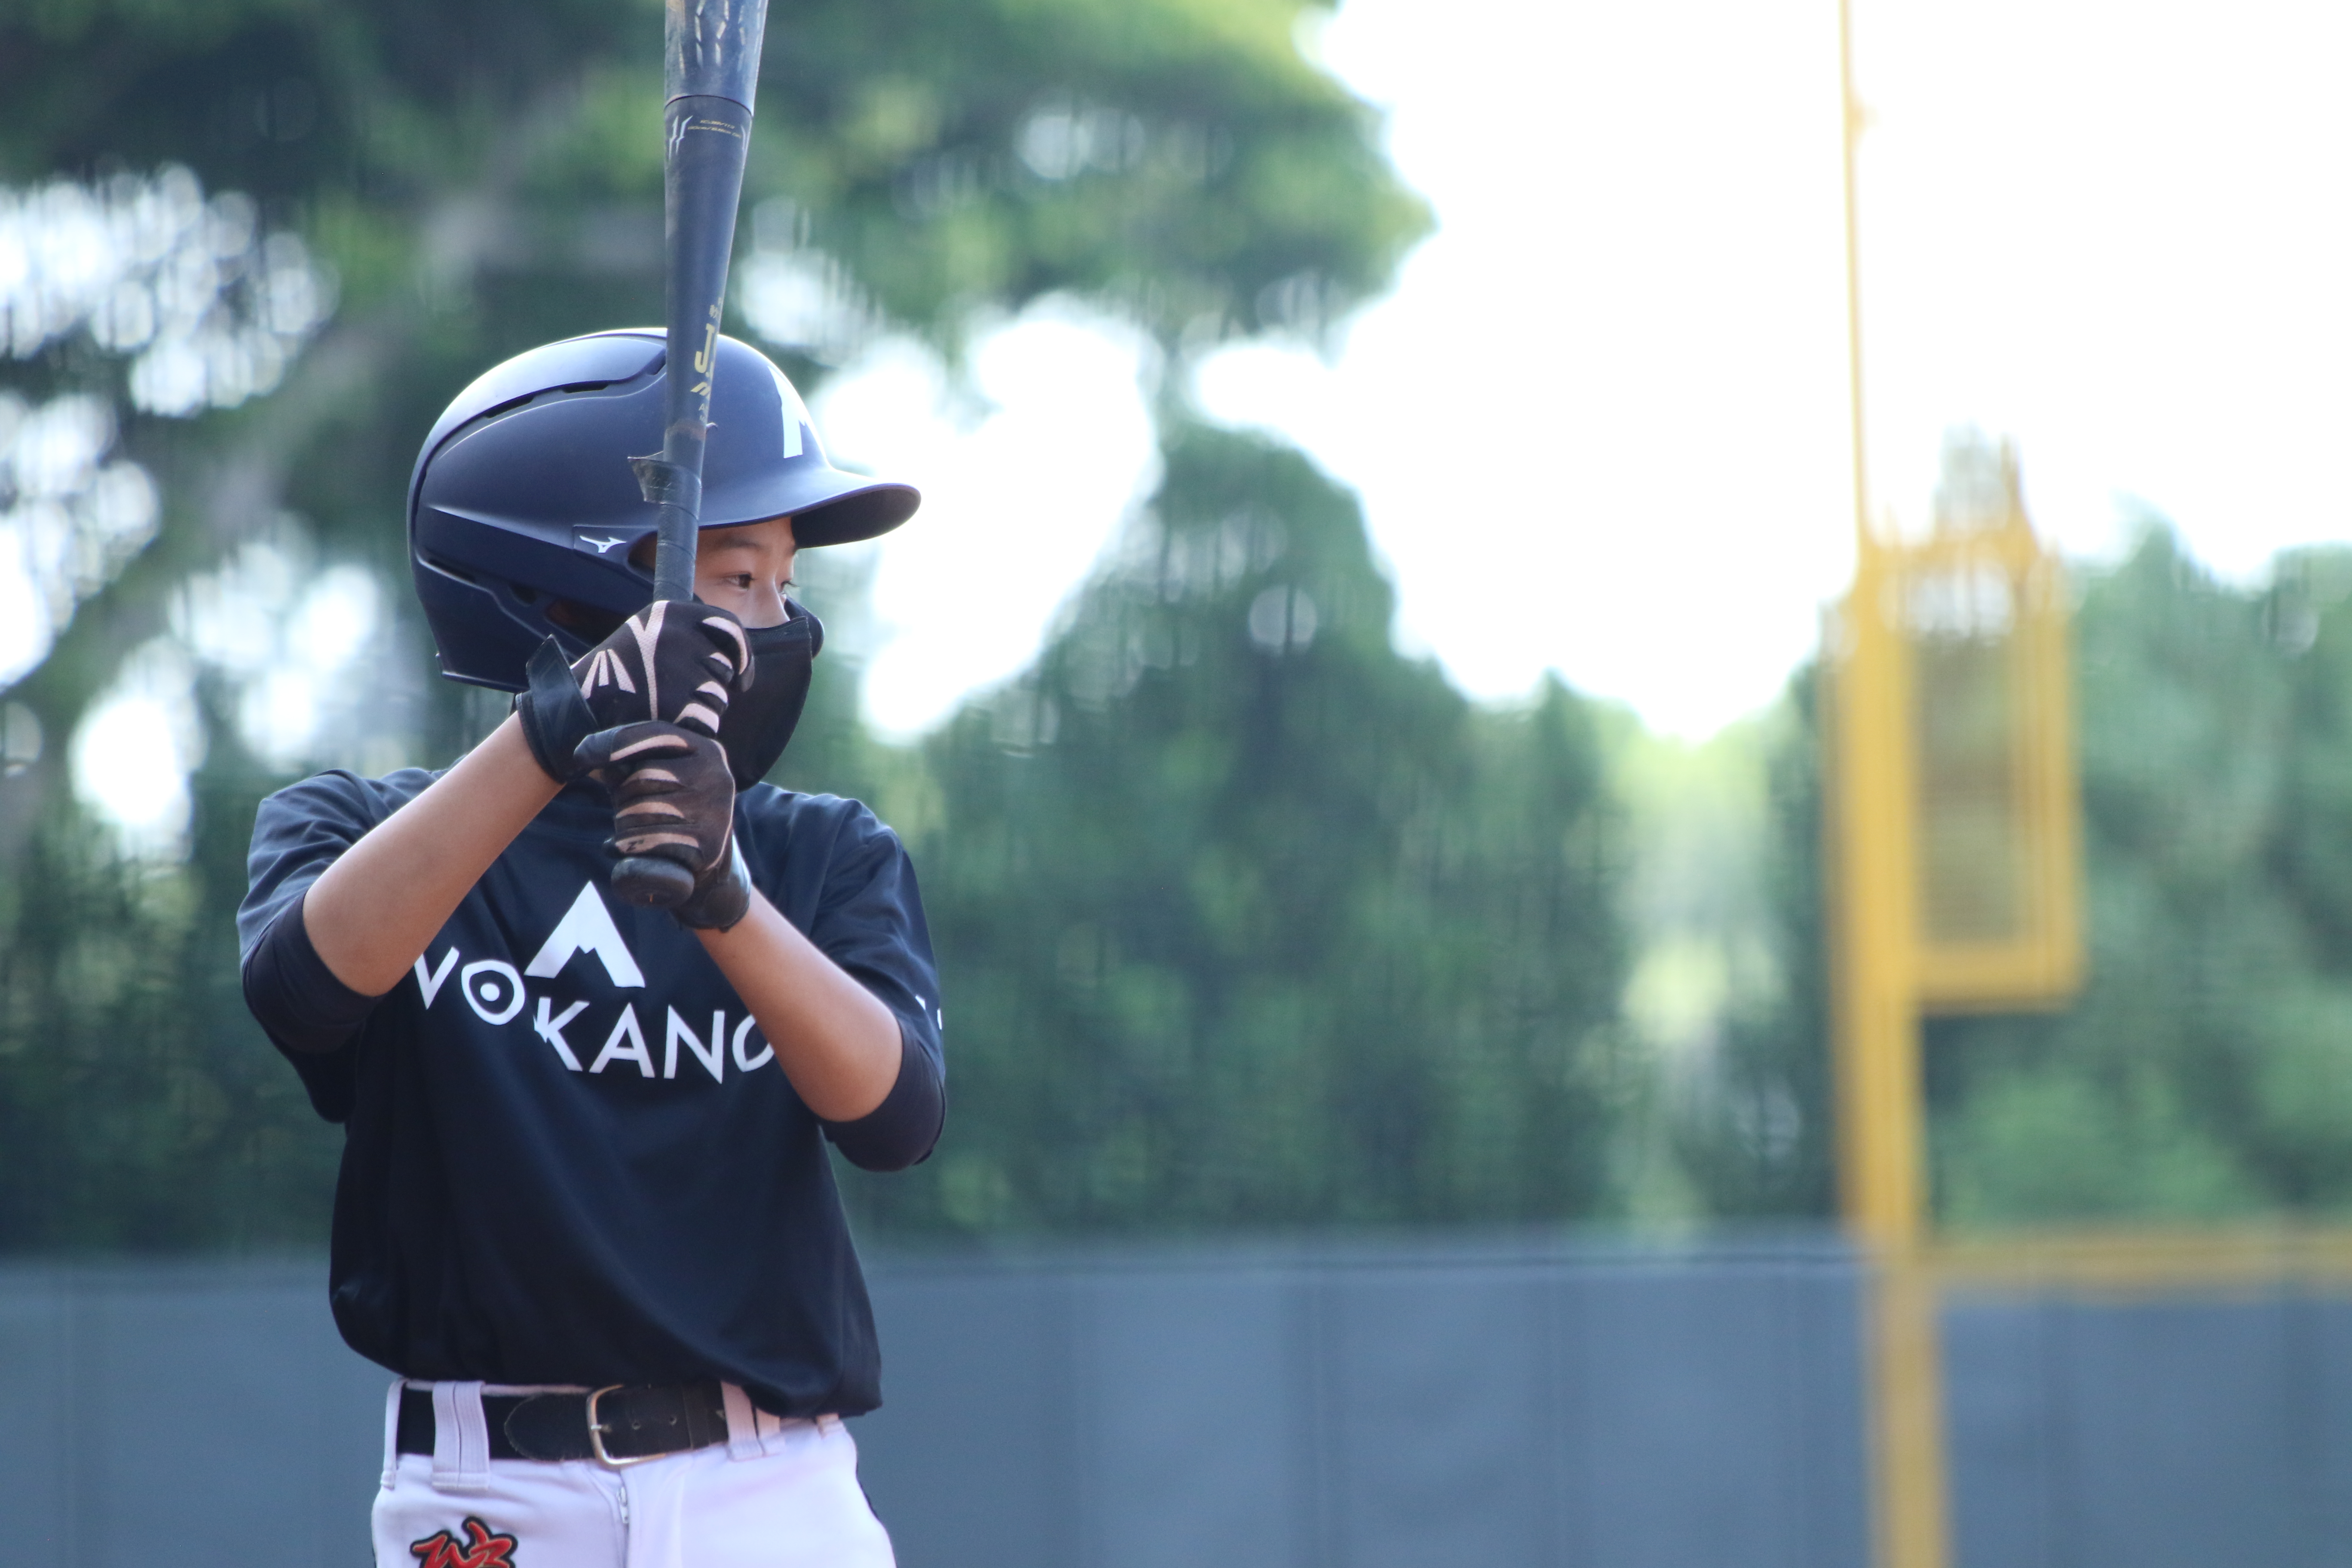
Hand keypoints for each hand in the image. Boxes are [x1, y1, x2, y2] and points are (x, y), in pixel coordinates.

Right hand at [513, 601, 748, 783]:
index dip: (742, 654)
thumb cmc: (617, 674)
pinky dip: (692, 729)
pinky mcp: (676, 705)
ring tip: (663, 706)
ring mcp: (676, 670)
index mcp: (670, 613)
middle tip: (675, 693)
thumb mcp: (645, 634)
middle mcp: (677, 636)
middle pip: (725, 667)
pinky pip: (707, 722)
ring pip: (718, 698)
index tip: (742, 675)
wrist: (576, 708)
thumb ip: (686, 633)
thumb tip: (737, 650)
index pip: (729, 627)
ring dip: (701, 709)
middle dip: (711, 685)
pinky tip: (664, 724)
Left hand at [574, 722, 750, 930]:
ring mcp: (716, 811)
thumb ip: (629, 763)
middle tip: (627, 809)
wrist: (705, 859)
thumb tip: (593, 758)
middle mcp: (717, 776)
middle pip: (641, 777)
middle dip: (622, 795)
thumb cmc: (669, 808)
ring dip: (623, 824)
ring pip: (640, 812)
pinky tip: (628, 849)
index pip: (653, 735)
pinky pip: (647, 841)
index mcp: (706, 749)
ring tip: (633, 831)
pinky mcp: (707, 845)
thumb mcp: (654, 777)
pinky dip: (627, 846)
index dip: (612, 743)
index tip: (580, 755)